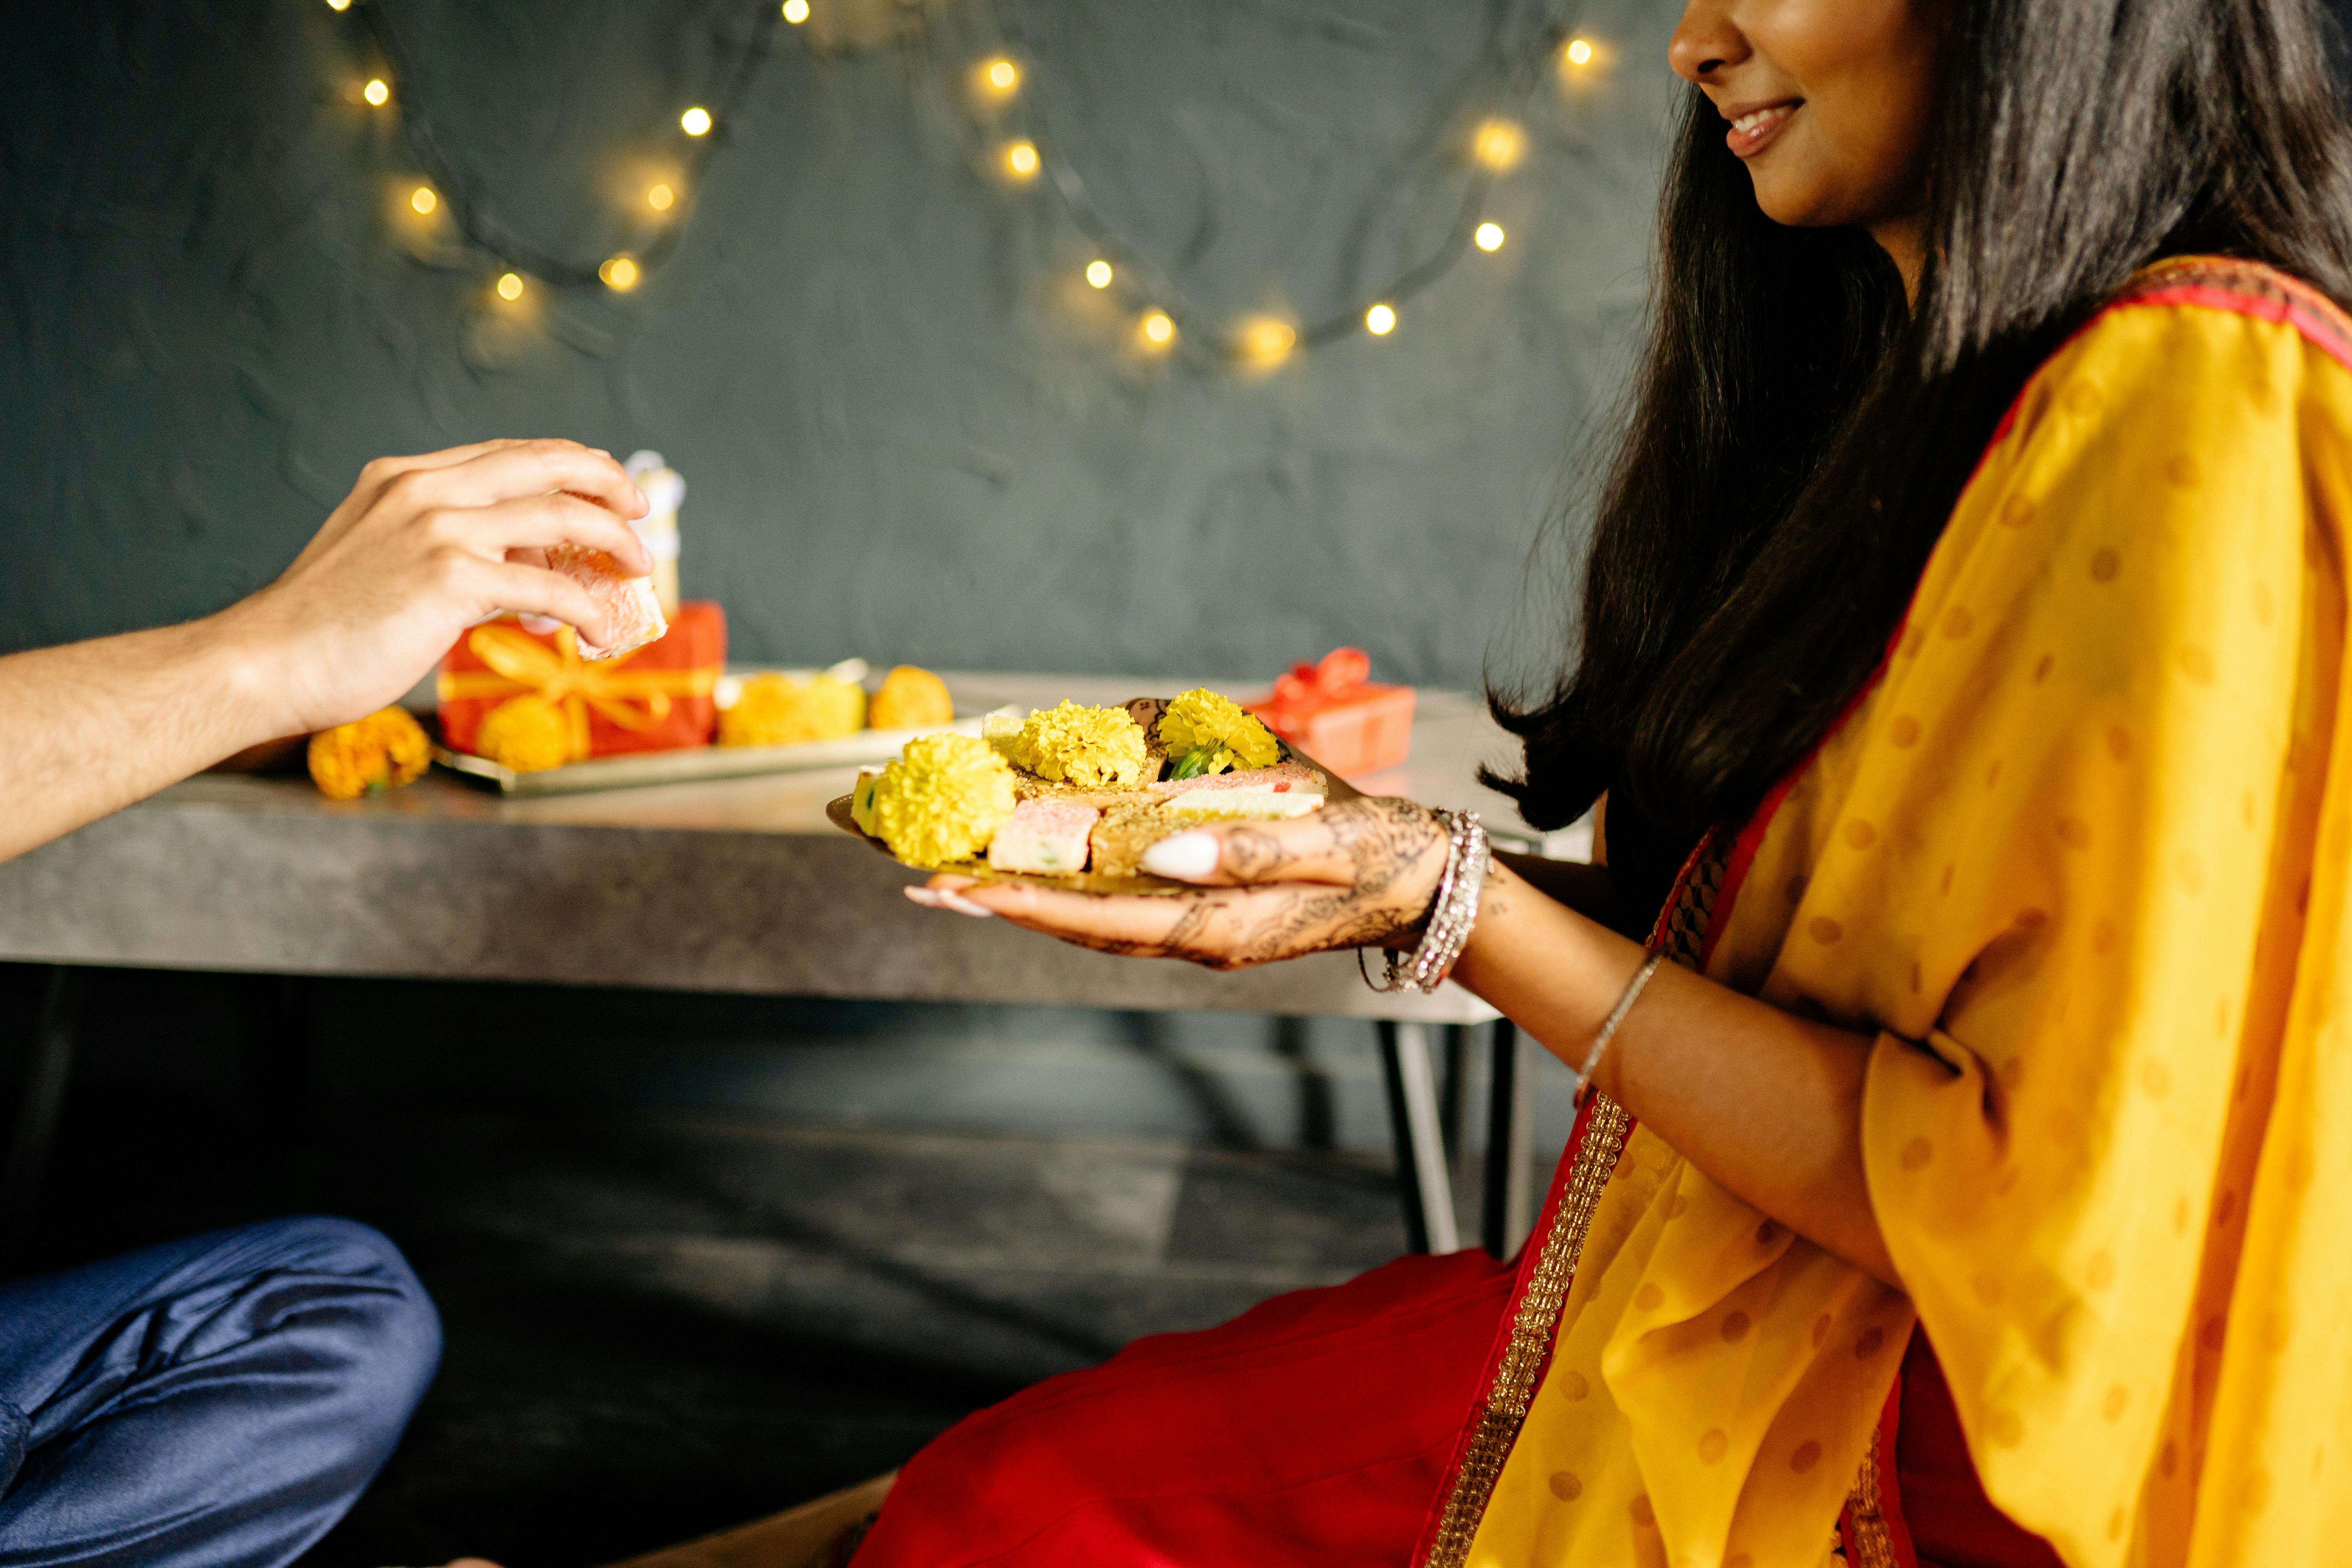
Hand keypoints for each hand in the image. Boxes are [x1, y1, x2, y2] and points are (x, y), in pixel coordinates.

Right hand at [212, 439, 650, 737]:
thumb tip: (522, 584)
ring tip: (637, 568)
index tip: (602, 487)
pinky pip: (547, 584)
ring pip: (557, 514)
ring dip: (612, 540)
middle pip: (543, 462)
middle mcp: (423, 490)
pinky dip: (586, 607)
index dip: (566, 465)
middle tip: (639, 508)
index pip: (507, 453)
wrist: (264, 662)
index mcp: (403, 479)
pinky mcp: (450, 578)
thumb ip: (450, 557)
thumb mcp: (384, 564)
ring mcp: (437, 529)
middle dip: (605, 479)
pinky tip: (599, 631)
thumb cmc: (321, 629)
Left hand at [911, 797, 1448, 970]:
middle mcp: (1196, 936)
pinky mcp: (1208, 914)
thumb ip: (1243, 849)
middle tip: (915, 878)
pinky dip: (1067, 892)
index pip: (1097, 917)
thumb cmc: (1380, 851)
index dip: (1020, 903)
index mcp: (1218, 922)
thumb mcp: (1324, 840)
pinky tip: (1034, 872)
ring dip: (1020, 899)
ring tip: (950, 876)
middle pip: (1076, 924)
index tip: (952, 886)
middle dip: (996, 901)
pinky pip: (1121, 909)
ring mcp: (1200, 930)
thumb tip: (1155, 851)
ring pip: (1090, 920)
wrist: (1428, 884)